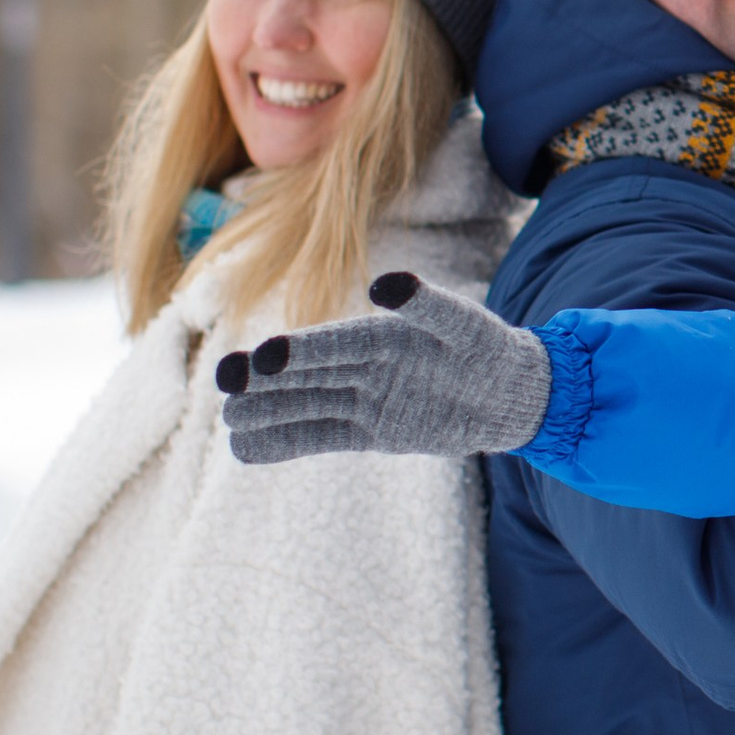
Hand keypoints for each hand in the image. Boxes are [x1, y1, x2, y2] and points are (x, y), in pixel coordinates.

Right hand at [216, 273, 551, 464]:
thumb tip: (385, 285)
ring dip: (268, 412)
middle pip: (307, 374)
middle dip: (265, 379)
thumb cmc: (490, 349)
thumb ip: (429, 307)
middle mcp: (365, 365)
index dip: (298, 352)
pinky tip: (246, 449)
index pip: (333, 345)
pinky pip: (322, 437)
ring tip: (227, 420)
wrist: (511, 394)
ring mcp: (365, 399)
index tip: (262, 359)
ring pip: (307, 406)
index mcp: (382, 334)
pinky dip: (286, 443)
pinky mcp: (371, 431)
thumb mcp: (466, 328)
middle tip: (223, 385)